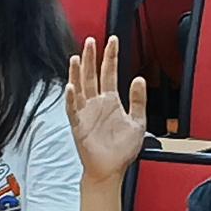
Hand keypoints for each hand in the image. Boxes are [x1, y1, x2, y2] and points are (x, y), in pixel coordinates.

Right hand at [67, 35, 148, 178]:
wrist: (111, 169)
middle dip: (91, 58)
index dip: (111, 57)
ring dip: (77, 73)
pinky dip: (72, 98)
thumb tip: (139, 79)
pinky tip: (71, 87)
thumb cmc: (122, 149)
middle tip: (91, 41)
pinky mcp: (78, 125)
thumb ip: (138, 100)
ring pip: (80, 87)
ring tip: (77, 57)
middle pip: (91, 75)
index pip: (109, 73)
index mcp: (111, 101)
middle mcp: (96, 103)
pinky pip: (73, 109)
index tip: (113, 41)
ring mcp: (86, 112)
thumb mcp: (138, 122)